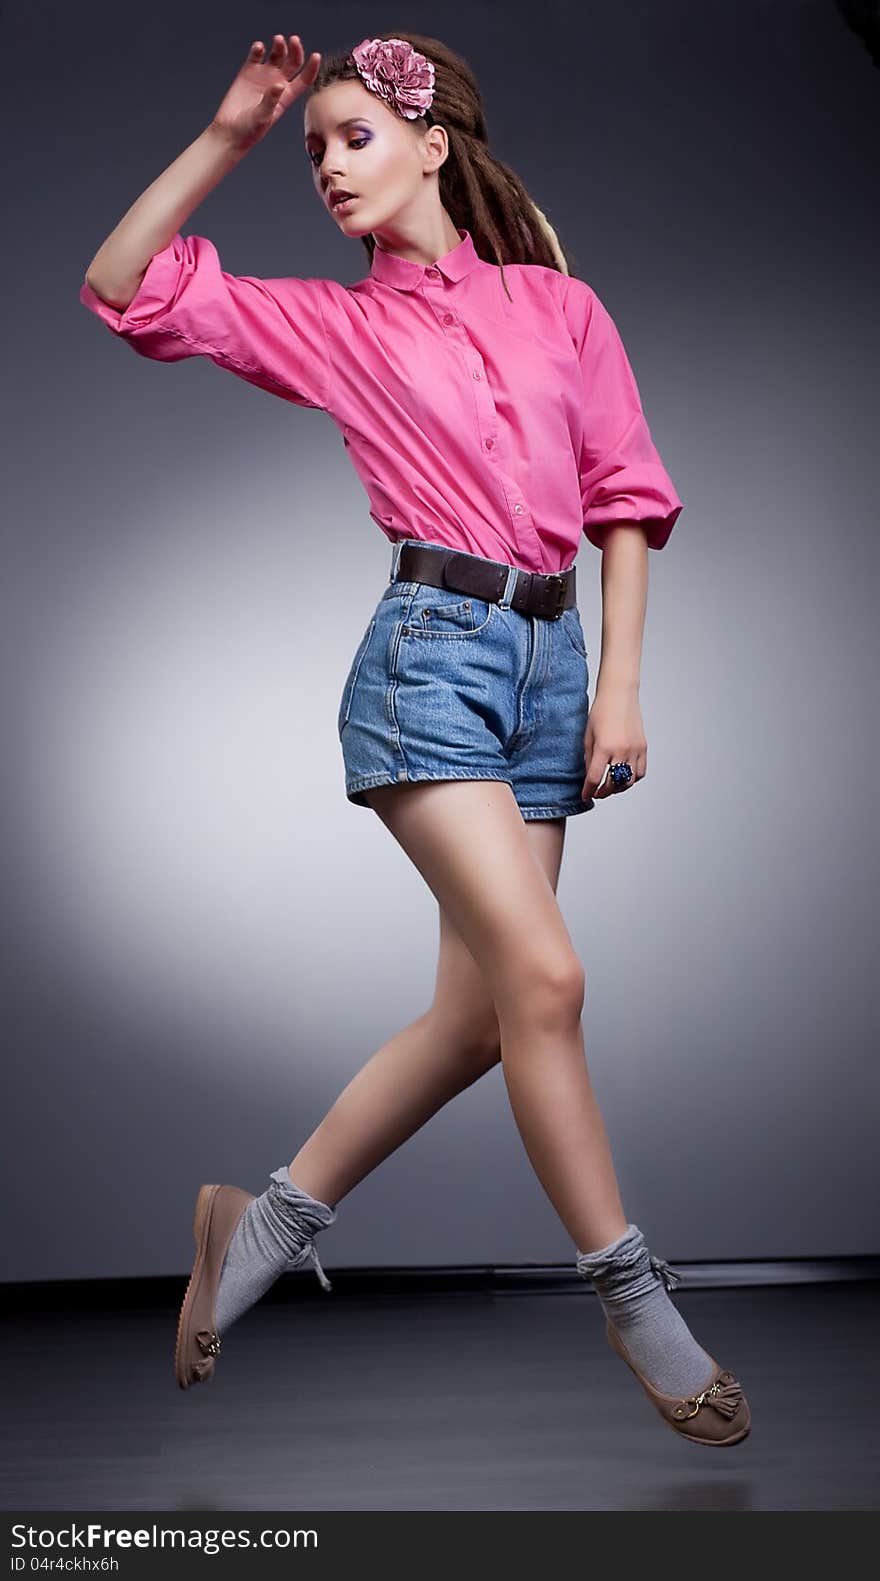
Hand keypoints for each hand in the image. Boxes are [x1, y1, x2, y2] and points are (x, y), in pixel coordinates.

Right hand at [210, 34, 320, 152]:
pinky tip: (259, 47)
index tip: (316, 56)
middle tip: (293, 40)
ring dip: (279, 46)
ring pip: (276, 55)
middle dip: (295, 50)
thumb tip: (278, 84)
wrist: (230, 130)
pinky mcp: (248, 72)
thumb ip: (271, 101)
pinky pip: (256, 56)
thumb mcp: (263, 117)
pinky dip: (258, 49)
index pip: (304, 79)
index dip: (311, 68)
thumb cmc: (249, 130)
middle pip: (292, 62)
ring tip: (278, 40)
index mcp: (287, 96)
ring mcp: (263, 76)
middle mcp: (278, 83)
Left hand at [580, 682, 646, 800]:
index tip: (584, 796)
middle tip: (597, 793)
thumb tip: (590, 777)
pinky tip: (623, 776)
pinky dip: (632, 779)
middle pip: (613, 784)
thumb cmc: (601, 711)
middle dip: (603, 793)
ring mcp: (635, 750)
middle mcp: (621, 750)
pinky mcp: (643, 747)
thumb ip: (589, 758)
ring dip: (618, 788)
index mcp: (604, 747)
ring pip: (629, 781)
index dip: (588, 791)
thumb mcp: (588, 735)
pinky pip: (640, 772)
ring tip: (610, 786)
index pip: (595, 778)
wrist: (619, 695)